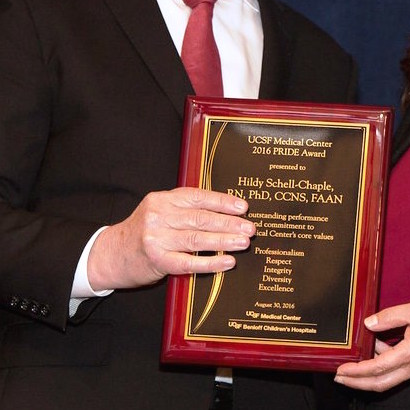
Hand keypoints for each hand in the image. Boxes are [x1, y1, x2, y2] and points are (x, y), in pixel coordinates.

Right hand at [87, 187, 255, 289]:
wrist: (110, 254)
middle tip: (250, 228)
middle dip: (229, 223)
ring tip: (243, 242)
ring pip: (198, 239)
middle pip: (201, 218)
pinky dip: (211, 262)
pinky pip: (189, 262)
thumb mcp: (160, 211)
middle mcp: (159, 215)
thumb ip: (185, 208)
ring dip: (225, 241)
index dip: (223, 202)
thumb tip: (224, 211)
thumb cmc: (142, 232)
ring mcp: (157, 238)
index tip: (243, 208)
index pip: (199, 197)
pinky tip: (227, 262)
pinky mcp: (157, 260)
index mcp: (163, 199)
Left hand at [334, 300, 409, 392]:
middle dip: (357, 382)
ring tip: (356, 357)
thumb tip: (369, 323)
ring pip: (388, 380)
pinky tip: (378, 349)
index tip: (341, 369)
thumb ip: (390, 316)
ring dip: (369, 374)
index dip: (357, 371)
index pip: (378, 367)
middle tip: (339, 376)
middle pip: (379, 383)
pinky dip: (383, 366)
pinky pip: (397, 372)